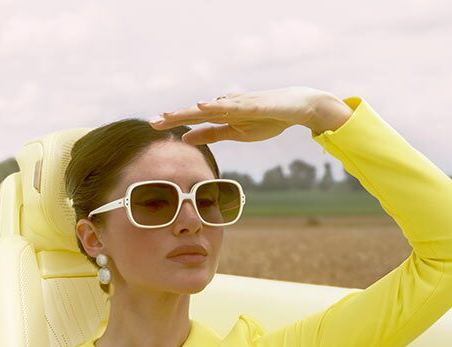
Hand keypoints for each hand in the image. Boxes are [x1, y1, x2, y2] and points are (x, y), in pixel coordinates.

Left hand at [151, 86, 344, 143]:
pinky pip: (234, 106)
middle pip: (196, 111)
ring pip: (210, 107)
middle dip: (174, 117)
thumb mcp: (236, 132)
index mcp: (222, 114)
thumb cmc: (268, 118)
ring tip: (170, 114)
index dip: (173, 121)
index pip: (193, 118)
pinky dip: (217, 105)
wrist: (300, 107)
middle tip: (152, 121)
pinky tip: (203, 105)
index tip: (152, 125)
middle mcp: (227, 105)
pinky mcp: (255, 105)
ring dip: (189, 111)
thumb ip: (212, 134)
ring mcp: (241, 103)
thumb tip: (186, 138)